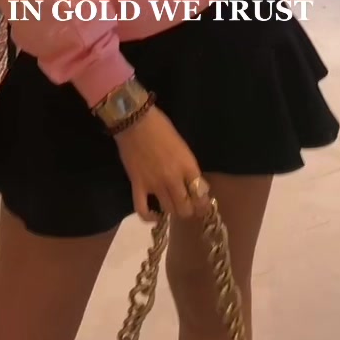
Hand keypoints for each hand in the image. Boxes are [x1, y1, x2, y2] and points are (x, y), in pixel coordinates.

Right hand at [114, 105, 210, 222]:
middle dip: (189, 210)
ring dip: (173, 211)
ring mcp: (155, 184)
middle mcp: (174, 179)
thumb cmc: (161, 128)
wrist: (136, 122)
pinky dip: (149, 218)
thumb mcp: (182, 146)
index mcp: (188, 166)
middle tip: (187, 205)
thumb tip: (193, 183)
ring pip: (169, 211)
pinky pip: (143, 210)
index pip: (200, 194)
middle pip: (186, 208)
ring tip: (173, 206)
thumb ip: (188, 166)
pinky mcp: (138, 186)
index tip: (202, 204)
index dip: (203, 203)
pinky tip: (154, 216)